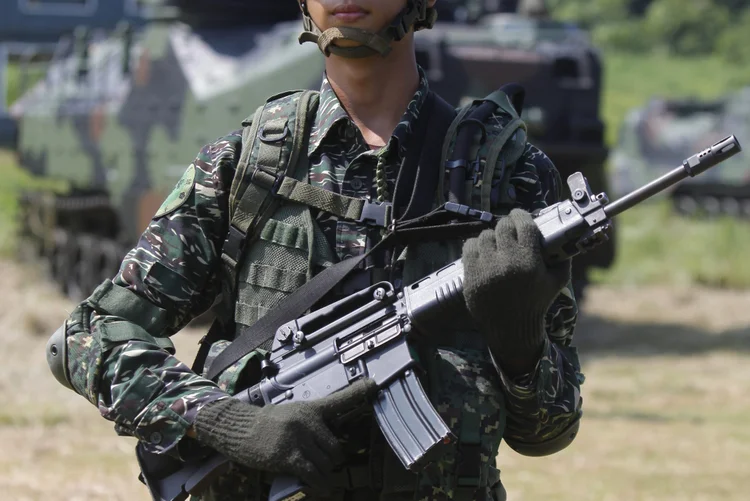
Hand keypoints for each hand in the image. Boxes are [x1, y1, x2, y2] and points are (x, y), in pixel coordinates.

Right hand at [193, 378, 376, 492]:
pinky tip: (321, 488)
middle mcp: (307, 421)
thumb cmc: (264, 425)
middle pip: (336, 448)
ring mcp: (299, 438)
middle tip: (324, 464)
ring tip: (315, 475)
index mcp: (310, 409)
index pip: (338, 400)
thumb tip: (330, 448)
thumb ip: (311, 426)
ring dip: (324, 474)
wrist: (238, 429)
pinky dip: (319, 484)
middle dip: (333, 461)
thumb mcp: (290, 415)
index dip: (358, 392)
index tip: (375, 384)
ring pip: (326, 463)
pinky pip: (313, 474)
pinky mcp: (289, 455)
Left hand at [462, 209, 570, 374]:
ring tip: (497, 244)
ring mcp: (485, 268)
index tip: (520, 215)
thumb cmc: (537, 303)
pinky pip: (469, 248)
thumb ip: (562, 259)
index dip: (521, 215)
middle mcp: (506, 262)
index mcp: (529, 261)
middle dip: (507, 225)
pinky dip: (476, 246)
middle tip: (509, 230)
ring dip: (492, 237)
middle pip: (502, 226)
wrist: (512, 329)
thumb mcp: (557, 282)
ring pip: (485, 235)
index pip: (523, 224)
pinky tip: (483, 252)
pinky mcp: (471, 275)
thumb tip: (564, 238)